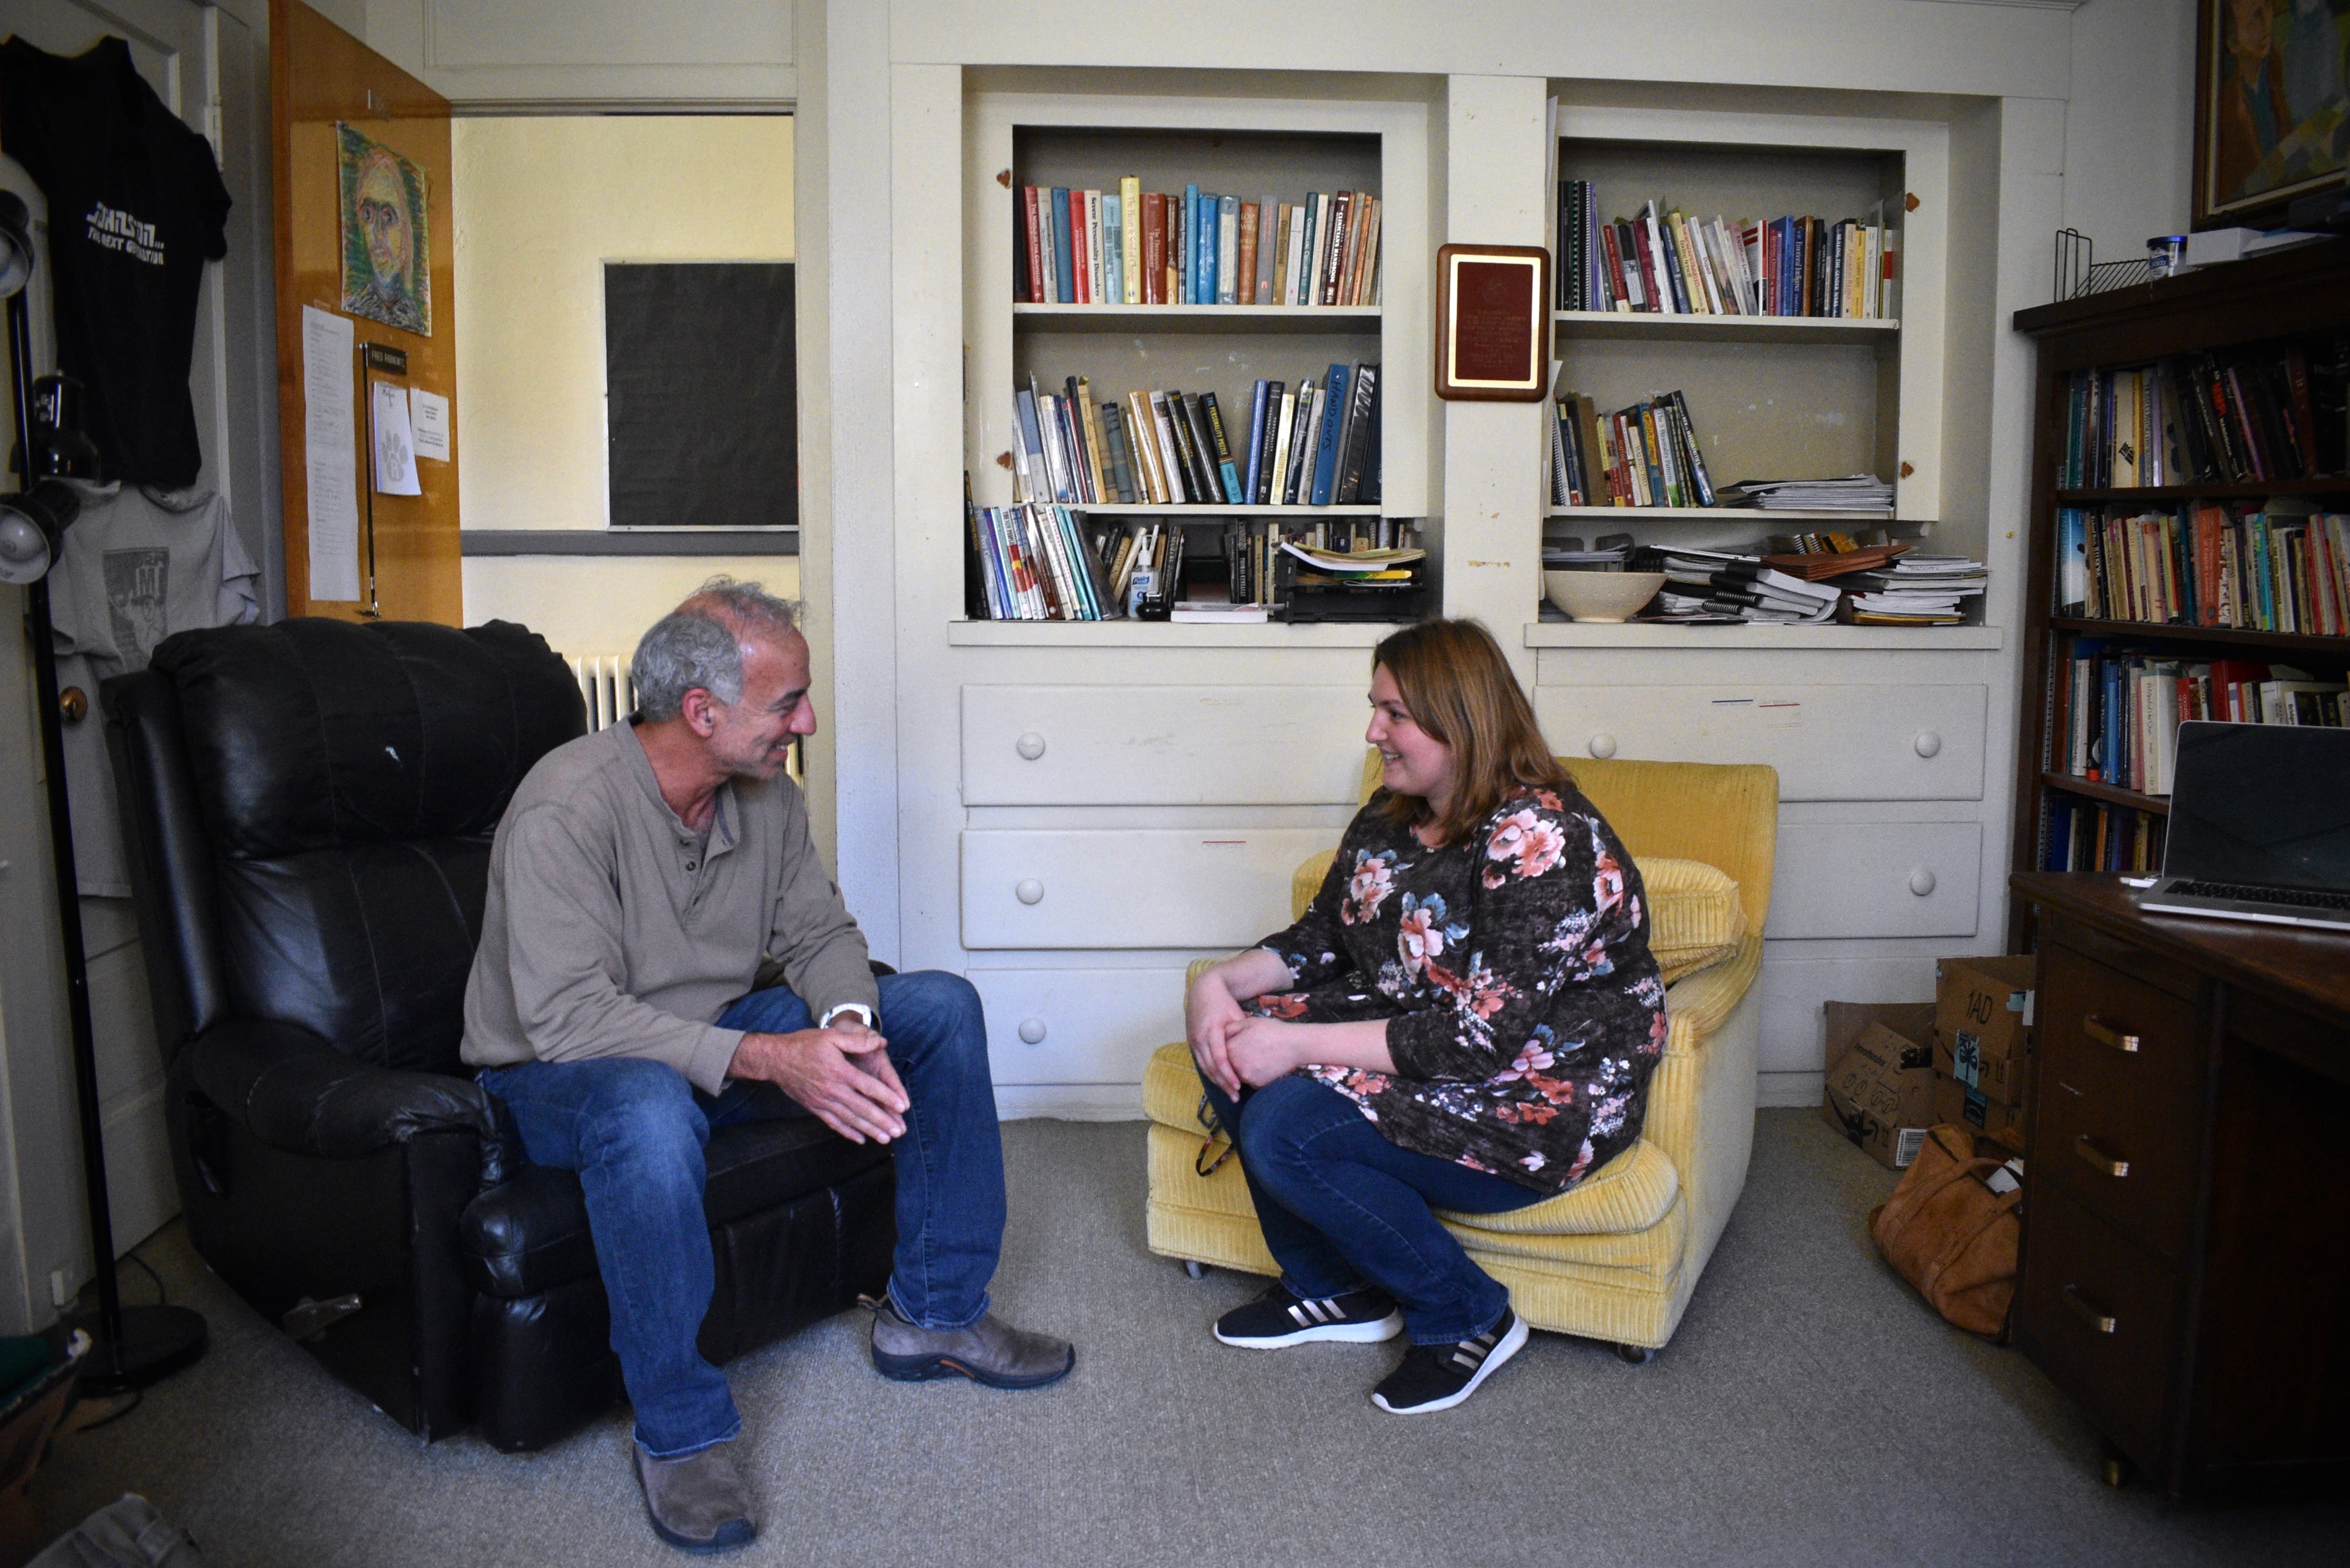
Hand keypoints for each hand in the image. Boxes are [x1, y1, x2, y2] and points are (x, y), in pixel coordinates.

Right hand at [730, 1025, 907, 1143]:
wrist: (775, 1059)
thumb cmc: (804, 1044)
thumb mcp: (831, 1036)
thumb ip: (857, 1040)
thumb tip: (881, 1042)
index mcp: (839, 1071)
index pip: (868, 1087)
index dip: (886, 1097)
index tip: (901, 1106)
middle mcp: (832, 1090)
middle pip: (861, 1108)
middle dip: (881, 1121)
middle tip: (898, 1131)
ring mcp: (823, 1101)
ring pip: (849, 1119)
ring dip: (868, 1130)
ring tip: (885, 1139)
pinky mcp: (815, 1107)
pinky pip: (833, 1123)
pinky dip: (848, 1132)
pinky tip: (860, 1139)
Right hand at [1185, 969, 1245, 1097]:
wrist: (1204, 989)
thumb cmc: (1223, 1001)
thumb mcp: (1236, 1015)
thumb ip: (1241, 1034)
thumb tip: (1251, 1054)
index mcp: (1212, 1031)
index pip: (1220, 1059)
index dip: (1229, 1075)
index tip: (1239, 1086)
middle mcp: (1200, 1038)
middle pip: (1211, 1067)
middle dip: (1223, 1084)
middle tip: (1235, 1096)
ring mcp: (1193, 1040)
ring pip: (1204, 1067)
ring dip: (1216, 1081)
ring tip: (1229, 1093)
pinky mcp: (1191, 1041)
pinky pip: (1200, 1061)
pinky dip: (1209, 1072)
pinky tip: (1219, 1080)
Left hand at [1223, 1015, 1303, 1088]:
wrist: (1294, 1045)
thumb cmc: (1272, 1030)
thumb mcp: (1249, 1023)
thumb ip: (1231, 1028)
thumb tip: (1221, 1034)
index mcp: (1231, 1049)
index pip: (1222, 1051)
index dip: (1232, 1045)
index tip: (1241, 1042)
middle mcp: (1235, 1065)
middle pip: (1230, 1064)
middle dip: (1237, 1058)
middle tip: (1252, 1050)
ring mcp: (1246, 1076)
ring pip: (1239, 1074)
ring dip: (1245, 1068)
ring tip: (1259, 1056)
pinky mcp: (1256, 1084)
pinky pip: (1251, 1080)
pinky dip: (1255, 1075)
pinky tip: (1265, 1064)